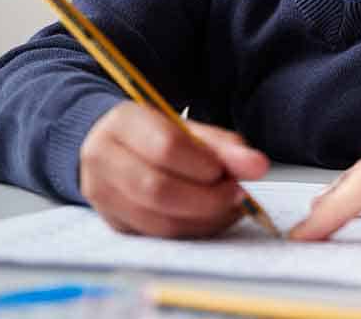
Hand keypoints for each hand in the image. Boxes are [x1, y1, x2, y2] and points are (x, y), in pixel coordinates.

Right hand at [79, 102, 269, 237]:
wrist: (114, 148)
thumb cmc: (156, 135)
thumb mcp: (189, 130)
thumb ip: (224, 147)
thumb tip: (257, 166)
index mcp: (122, 123)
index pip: (165, 148)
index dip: (203, 165)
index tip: (229, 173)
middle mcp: (102, 160)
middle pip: (158, 189)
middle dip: (207, 198)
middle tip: (237, 195)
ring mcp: (103, 196)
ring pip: (158, 220)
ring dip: (204, 219)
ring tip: (228, 207)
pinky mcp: (114, 224)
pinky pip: (158, 236)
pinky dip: (192, 231)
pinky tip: (209, 218)